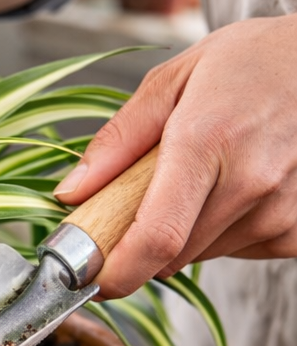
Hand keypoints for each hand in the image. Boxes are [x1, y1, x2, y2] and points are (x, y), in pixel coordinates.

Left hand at [54, 13, 296, 296]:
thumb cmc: (248, 64)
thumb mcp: (172, 81)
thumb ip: (116, 141)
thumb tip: (69, 194)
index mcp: (206, 141)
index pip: (156, 236)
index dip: (118, 272)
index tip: (92, 281)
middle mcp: (251, 181)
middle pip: (172, 254)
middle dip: (143, 241)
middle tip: (148, 196)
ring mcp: (284, 208)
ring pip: (203, 254)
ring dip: (187, 231)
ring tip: (210, 174)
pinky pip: (241, 249)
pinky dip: (226, 230)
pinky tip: (241, 185)